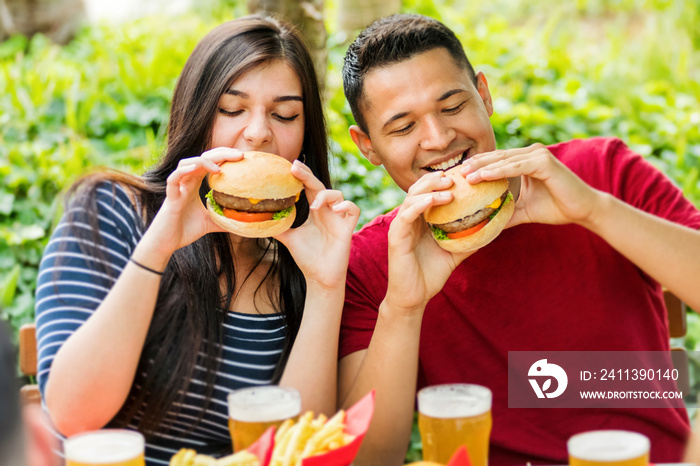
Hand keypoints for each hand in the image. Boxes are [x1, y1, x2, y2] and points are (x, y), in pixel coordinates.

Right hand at [142, 147, 243, 257]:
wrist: (165, 244)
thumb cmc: (184, 231)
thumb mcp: (211, 223)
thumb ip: (225, 219)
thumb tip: (244, 223)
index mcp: (194, 184)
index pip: (210, 163)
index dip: (224, 157)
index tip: (241, 157)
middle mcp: (185, 182)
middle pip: (201, 158)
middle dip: (220, 153)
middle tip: (239, 155)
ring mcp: (177, 188)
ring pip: (186, 164)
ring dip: (203, 161)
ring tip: (220, 167)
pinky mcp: (170, 198)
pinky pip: (173, 180)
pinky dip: (183, 171)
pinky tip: (195, 168)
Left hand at [274, 161, 359, 290]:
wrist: (319, 278)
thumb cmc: (307, 257)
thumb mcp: (288, 238)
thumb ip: (277, 227)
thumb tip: (257, 220)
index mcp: (315, 211)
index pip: (309, 188)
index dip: (302, 176)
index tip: (289, 166)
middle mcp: (327, 212)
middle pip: (320, 186)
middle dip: (308, 176)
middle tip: (295, 168)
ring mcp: (338, 220)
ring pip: (339, 195)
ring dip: (326, 195)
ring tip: (314, 205)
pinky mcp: (347, 229)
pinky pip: (353, 210)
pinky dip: (347, 205)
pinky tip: (335, 209)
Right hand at [384, 173, 472, 315]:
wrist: (414, 297)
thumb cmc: (431, 275)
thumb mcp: (455, 252)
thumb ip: (468, 238)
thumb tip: (491, 228)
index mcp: (421, 220)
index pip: (429, 192)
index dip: (444, 181)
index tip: (463, 174)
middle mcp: (409, 219)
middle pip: (419, 189)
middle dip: (437, 179)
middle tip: (457, 175)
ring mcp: (401, 226)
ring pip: (412, 197)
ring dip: (431, 188)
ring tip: (450, 186)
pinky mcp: (396, 237)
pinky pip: (406, 215)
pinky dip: (420, 204)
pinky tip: (435, 199)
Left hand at [461, 143, 602, 227]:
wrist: (583, 210)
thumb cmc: (557, 208)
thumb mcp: (524, 210)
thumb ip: (506, 211)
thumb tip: (486, 223)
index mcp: (525, 161)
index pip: (495, 161)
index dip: (476, 167)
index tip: (457, 176)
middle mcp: (531, 153)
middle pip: (496, 157)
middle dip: (474, 164)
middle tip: (455, 172)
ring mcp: (538, 155)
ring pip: (503, 160)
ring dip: (482, 167)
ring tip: (464, 175)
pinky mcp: (544, 162)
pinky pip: (516, 166)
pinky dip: (499, 171)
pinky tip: (483, 176)